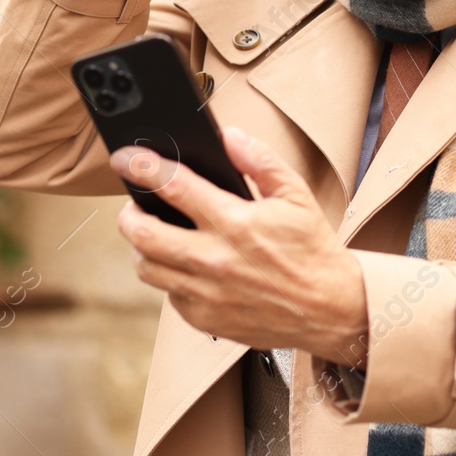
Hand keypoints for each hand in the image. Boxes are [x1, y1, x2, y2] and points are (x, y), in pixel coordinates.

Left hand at [110, 125, 368, 364]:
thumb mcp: (296, 195)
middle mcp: (215, 259)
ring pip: (146, 267)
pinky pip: (168, 294)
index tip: (125, 158)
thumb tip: (230, 136)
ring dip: (144, 248)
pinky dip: (170, 277)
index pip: (173, 186)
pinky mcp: (204, 319)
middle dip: (128, 213)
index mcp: (236, 223)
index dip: (143, 167)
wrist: (330, 308)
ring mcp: (206, 293)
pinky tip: (186, 266)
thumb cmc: (312, 250)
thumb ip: (260, 161)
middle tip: (133, 205)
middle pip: (142, 233)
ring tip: (156, 236)